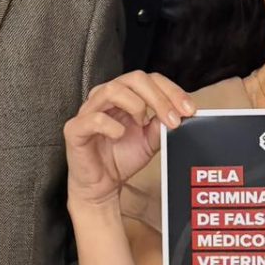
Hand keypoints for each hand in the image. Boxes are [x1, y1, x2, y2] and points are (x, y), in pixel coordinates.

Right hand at [65, 68, 192, 202]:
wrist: (101, 186)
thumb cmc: (121, 158)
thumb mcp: (151, 141)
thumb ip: (162, 125)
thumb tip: (179, 113)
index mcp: (125, 96)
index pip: (150, 80)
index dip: (172, 91)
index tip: (190, 110)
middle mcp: (106, 98)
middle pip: (134, 78)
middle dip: (159, 97)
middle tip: (173, 119)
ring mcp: (89, 111)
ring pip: (112, 90)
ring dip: (136, 105)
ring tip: (142, 124)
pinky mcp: (75, 129)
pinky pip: (93, 119)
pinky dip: (111, 125)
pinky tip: (120, 135)